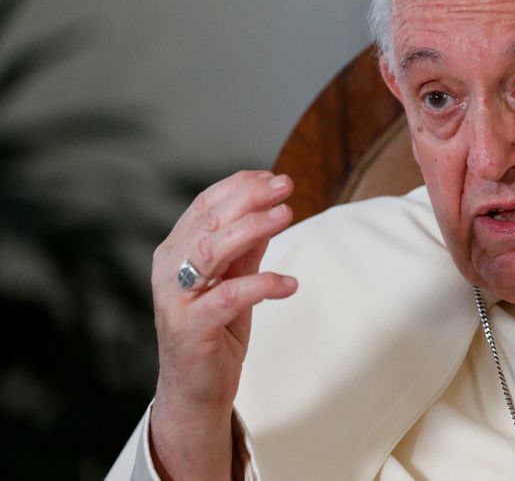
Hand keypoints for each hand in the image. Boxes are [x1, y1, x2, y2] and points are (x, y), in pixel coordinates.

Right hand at [148, 170, 297, 479]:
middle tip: (286, 186)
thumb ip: (248, 249)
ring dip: (252, 228)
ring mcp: (177, 298)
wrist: (195, 392)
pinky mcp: (191, 327)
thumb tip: (272, 210)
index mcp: (176, 251)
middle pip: (209, 221)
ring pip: (211, 251)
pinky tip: (289, 283)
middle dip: (250, 198)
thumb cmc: (215, 332)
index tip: (274, 177)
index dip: (240, 186)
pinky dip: (262, 285)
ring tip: (287, 215)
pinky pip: (228, 297)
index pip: (205, 205)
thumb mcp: (235, 280)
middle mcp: (169, 269)